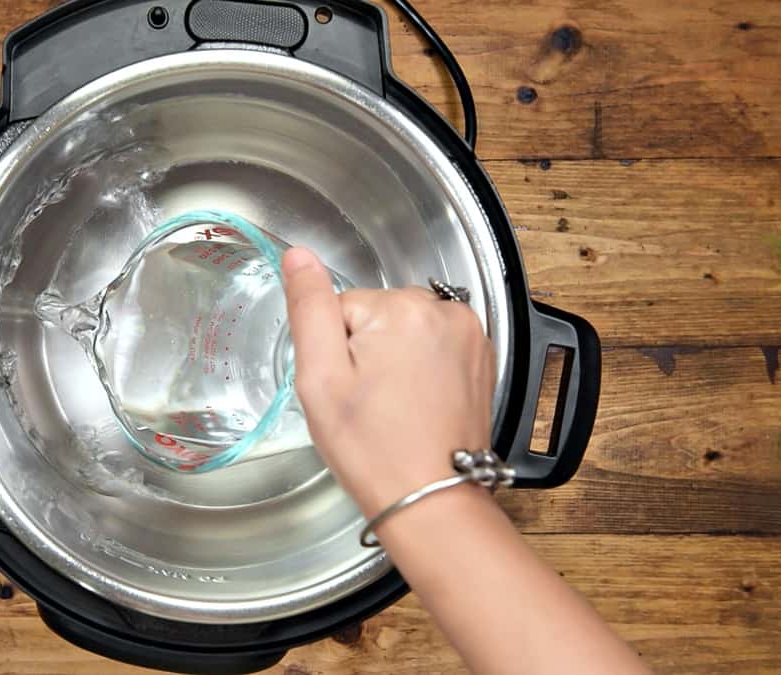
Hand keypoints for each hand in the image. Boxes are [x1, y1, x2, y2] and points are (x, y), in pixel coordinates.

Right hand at [282, 247, 495, 517]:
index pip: (342, 308)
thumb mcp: (321, 378)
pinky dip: (422, 368)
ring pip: (405, 329)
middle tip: (369, 402)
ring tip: (395, 406)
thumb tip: (299, 256)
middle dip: (366, 352)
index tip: (349, 389)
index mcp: (401, 310)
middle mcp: (444, 311)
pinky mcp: (482, 356)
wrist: (431, 498)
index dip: (335, 352)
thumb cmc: (373, 448)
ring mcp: (470, 334)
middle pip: (376, 315)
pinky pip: (434, 345)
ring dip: (395, 359)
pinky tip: (417, 404)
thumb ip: (310, 308)